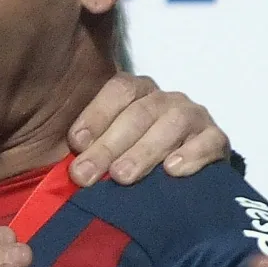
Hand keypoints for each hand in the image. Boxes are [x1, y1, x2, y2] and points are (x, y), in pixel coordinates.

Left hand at [67, 73, 229, 185]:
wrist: (178, 174)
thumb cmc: (126, 158)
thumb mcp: (100, 146)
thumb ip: (81, 147)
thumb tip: (51, 163)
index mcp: (133, 92)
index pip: (117, 90)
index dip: (95, 114)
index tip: (75, 143)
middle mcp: (163, 99)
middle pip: (138, 114)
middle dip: (108, 145)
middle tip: (86, 175)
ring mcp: (192, 116)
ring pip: (171, 125)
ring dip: (143, 152)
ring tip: (122, 176)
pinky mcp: (216, 139)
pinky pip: (208, 142)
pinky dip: (191, 155)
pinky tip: (173, 171)